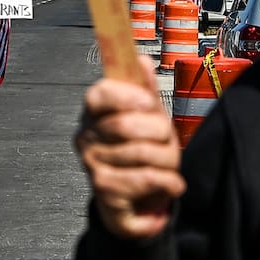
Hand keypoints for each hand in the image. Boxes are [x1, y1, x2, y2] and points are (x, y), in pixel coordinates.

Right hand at [75, 56, 184, 239]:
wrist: (134, 199)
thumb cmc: (140, 149)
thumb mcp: (147, 116)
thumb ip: (145, 90)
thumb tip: (142, 60)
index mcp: (94, 111)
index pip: (99, 94)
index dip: (126, 96)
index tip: (149, 102)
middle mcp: (86, 137)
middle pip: (126, 125)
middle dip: (159, 131)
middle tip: (168, 137)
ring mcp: (92, 164)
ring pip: (140, 153)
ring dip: (168, 159)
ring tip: (171, 163)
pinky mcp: (104, 191)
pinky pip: (143, 179)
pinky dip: (167, 181)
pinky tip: (173, 182)